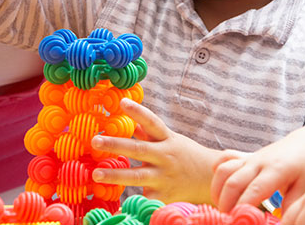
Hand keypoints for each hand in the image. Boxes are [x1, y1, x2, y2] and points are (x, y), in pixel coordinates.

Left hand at [90, 98, 219, 202]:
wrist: (210, 179)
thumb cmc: (186, 156)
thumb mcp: (171, 140)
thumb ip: (150, 133)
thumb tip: (131, 121)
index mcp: (167, 139)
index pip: (152, 122)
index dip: (138, 112)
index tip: (122, 102)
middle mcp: (165, 156)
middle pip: (138, 149)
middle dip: (115, 144)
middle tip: (94, 141)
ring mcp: (164, 177)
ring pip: (136, 176)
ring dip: (115, 175)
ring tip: (96, 174)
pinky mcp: (163, 195)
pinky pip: (144, 196)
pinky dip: (131, 200)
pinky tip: (116, 202)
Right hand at [211, 127, 304, 212]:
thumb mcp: (304, 186)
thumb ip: (290, 204)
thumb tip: (279, 221)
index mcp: (276, 170)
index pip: (254, 190)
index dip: (242, 206)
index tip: (237, 220)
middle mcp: (259, 162)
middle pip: (233, 181)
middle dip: (225, 203)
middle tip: (227, 218)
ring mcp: (250, 158)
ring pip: (223, 170)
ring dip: (217, 190)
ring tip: (221, 207)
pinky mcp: (245, 156)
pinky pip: (224, 159)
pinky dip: (217, 172)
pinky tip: (220, 186)